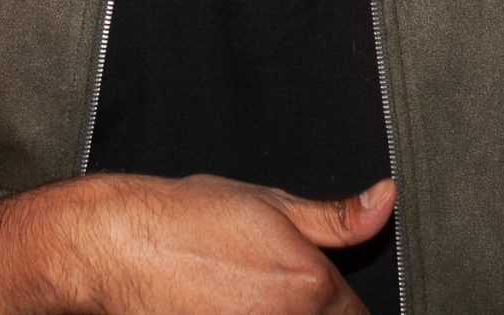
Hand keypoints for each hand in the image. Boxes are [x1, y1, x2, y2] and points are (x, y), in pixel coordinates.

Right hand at [0, 172, 393, 314]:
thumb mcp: (269, 204)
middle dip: (316, 314)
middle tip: (268, 293)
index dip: (340, 305)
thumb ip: (337, 217)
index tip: (319, 297)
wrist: (115, 248)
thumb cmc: (187, 219)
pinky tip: (223, 308)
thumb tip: (387, 199)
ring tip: (244, 299)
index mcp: (313, 288)